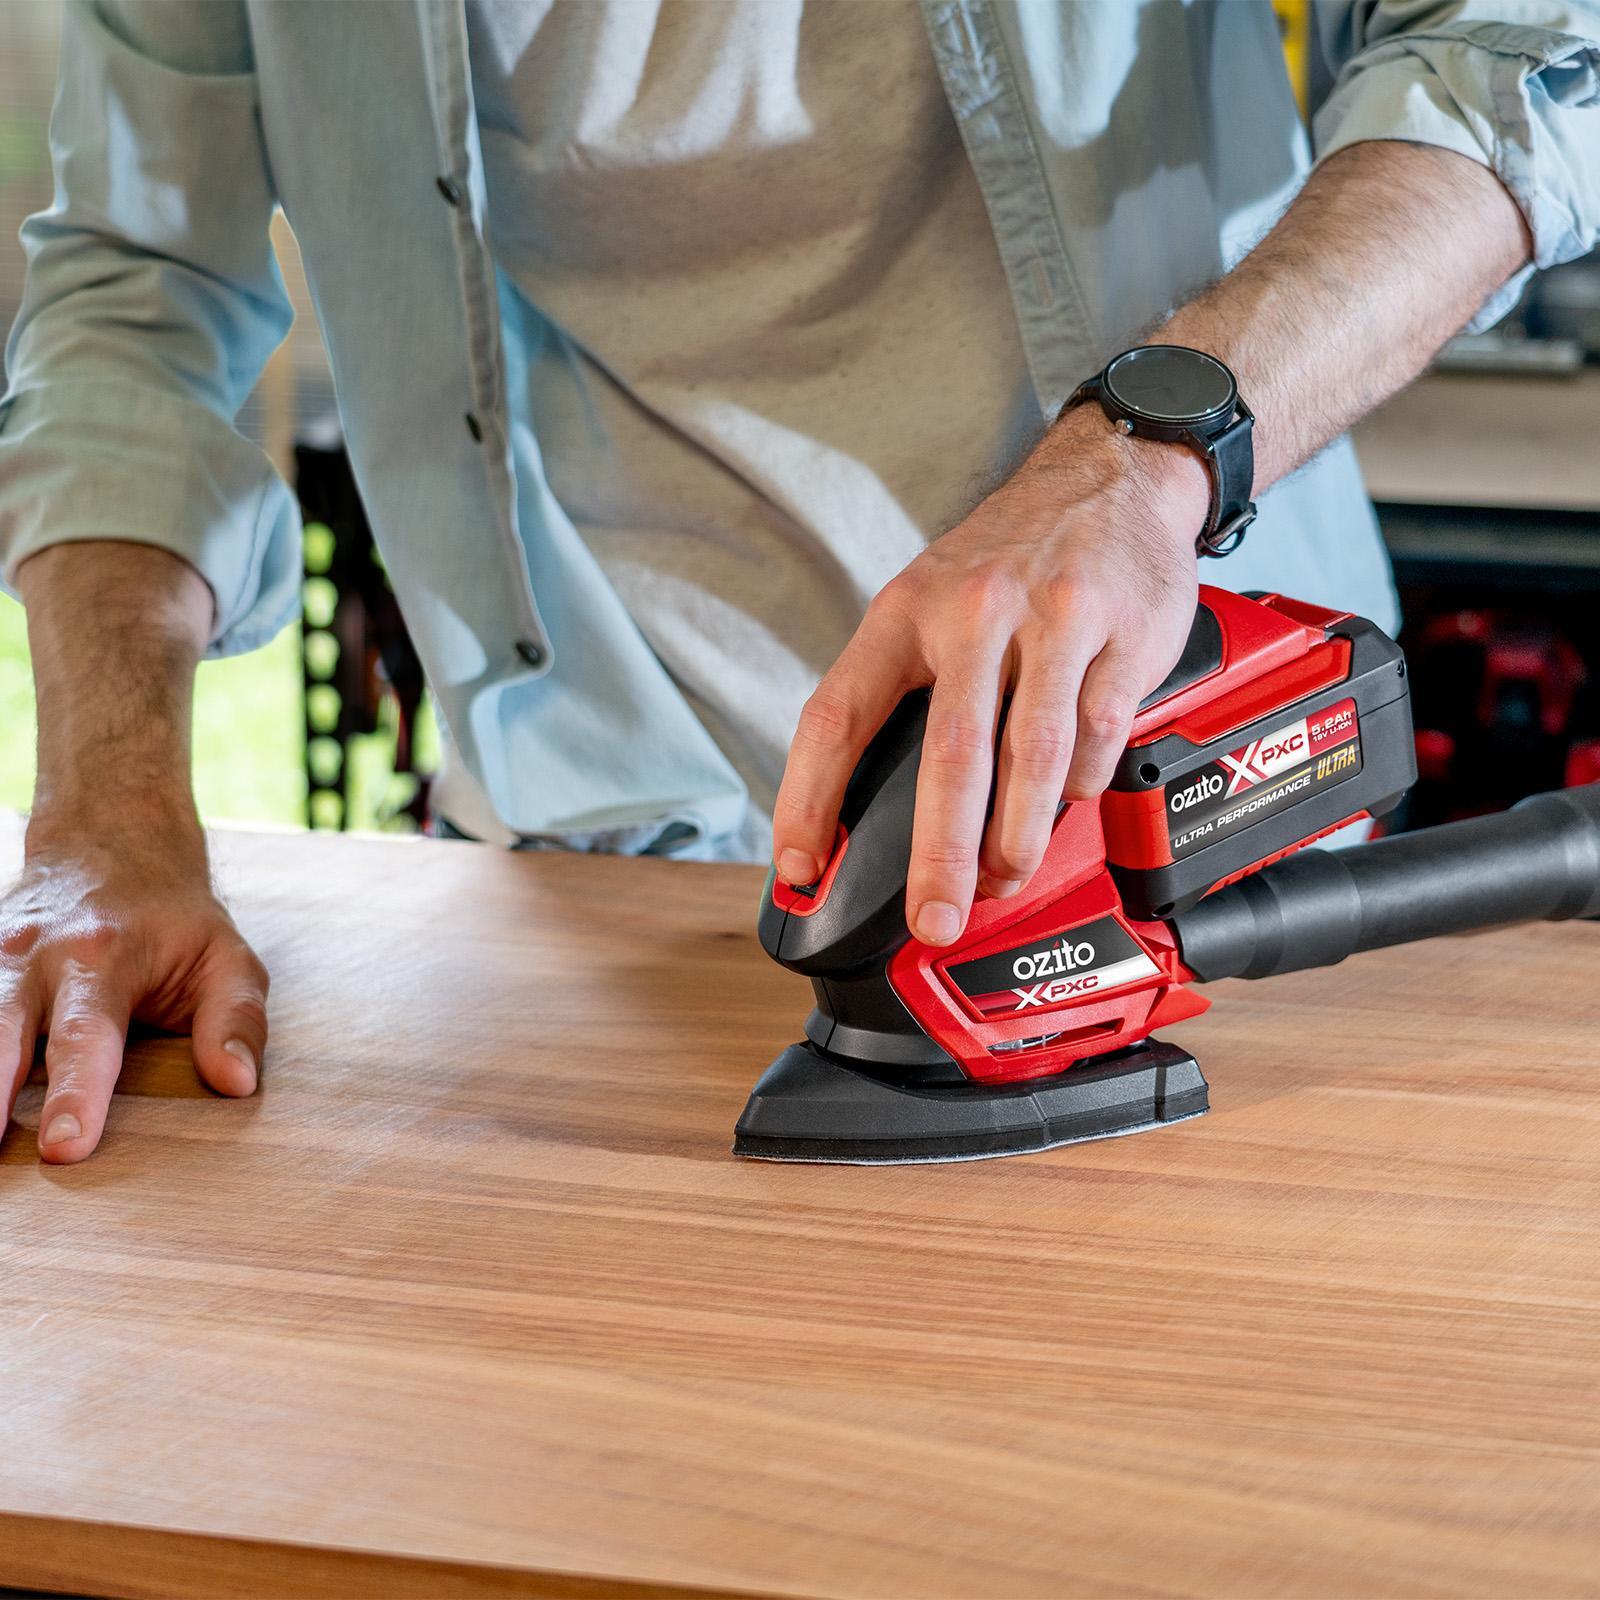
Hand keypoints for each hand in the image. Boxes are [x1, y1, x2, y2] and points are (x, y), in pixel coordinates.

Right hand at [1, 809, 267, 1162]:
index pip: (87, 1034)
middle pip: (3, 1034)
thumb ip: (236, 1019)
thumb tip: (238, 1083)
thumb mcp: (227, 957)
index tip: (66, 1148)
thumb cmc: (175, 922)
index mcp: (105, 954)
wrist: (111, 846)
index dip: (76, 1093)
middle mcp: (36, 957)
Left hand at [772, 407, 1208, 946]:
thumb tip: (858, 805)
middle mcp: (973, 613)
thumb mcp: (927, 598)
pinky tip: (1067, 803)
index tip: (799, 867)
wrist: (1110, 476)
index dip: (809, 799)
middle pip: (950, 756)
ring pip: (1032, 755)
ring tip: (1001, 882)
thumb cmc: (1007, 557)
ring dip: (1016, 838)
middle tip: (934, 919)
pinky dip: (1080, 784)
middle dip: (939, 855)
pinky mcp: (1123, 635)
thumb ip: (898, 688)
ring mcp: (1053, 621)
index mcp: (904, 612)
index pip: (836, 716)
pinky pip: (1098, 735)